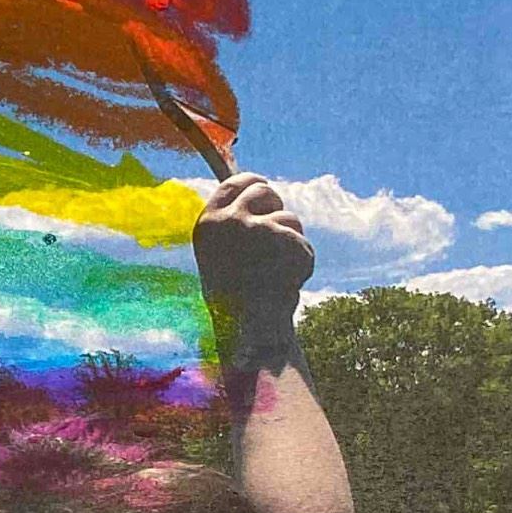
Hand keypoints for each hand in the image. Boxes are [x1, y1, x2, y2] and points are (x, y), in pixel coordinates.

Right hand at [193, 172, 312, 333]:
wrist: (249, 329)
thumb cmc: (234, 299)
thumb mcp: (221, 255)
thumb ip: (232, 227)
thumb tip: (253, 195)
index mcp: (208, 223)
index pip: (236, 182)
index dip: (255, 184)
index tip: (265, 191)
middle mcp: (229, 220)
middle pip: (265, 191)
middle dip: (276, 209)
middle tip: (276, 237)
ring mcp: (258, 228)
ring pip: (289, 218)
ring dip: (290, 241)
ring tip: (276, 272)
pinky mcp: (285, 239)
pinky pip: (303, 243)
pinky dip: (301, 263)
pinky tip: (287, 282)